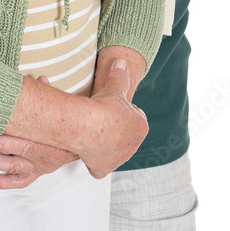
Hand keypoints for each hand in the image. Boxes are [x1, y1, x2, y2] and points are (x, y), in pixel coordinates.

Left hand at [0, 75, 75, 188]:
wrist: (84, 141)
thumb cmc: (66, 122)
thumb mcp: (60, 108)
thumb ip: (49, 95)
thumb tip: (39, 79)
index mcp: (52, 140)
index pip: (31, 142)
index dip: (11, 141)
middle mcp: (46, 156)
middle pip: (22, 154)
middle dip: (1, 149)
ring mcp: (40, 166)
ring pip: (16, 168)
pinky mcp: (37, 173)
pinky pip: (21, 181)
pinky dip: (5, 183)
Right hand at [78, 59, 147, 178]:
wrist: (88, 125)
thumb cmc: (103, 107)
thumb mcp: (114, 87)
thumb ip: (119, 76)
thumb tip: (122, 62)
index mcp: (141, 127)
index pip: (135, 119)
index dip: (123, 112)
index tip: (112, 108)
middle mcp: (133, 146)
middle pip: (124, 137)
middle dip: (115, 130)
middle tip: (102, 120)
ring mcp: (118, 159)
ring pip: (113, 152)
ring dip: (106, 145)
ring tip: (93, 133)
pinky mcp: (103, 168)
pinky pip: (99, 167)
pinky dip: (94, 162)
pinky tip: (87, 152)